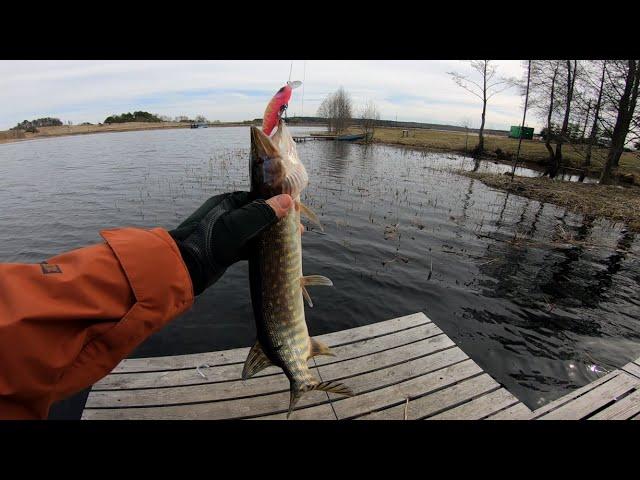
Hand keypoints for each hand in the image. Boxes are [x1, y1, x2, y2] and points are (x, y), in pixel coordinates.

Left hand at [169, 191, 292, 295]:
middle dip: (277, 221)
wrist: (185, 268)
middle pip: (259, 215)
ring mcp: (228, 233)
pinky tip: (274, 253)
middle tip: (298, 229)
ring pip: (256, 231)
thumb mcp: (237, 225)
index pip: (258, 198)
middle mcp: (229, 215)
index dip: (277, 204)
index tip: (295, 210)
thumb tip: (287, 200)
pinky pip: (250, 246)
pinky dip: (262, 249)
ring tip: (290, 241)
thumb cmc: (209, 241)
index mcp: (229, 202)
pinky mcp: (228, 250)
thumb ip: (262, 213)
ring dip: (272, 236)